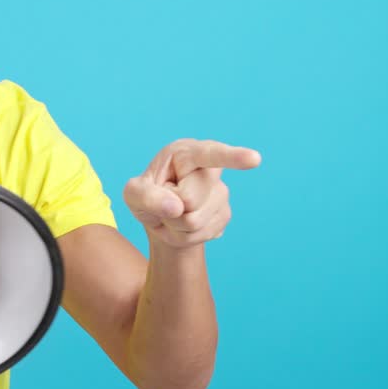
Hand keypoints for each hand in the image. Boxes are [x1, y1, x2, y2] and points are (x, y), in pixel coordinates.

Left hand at [123, 139, 261, 248]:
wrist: (161, 218)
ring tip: (173, 213)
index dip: (233, 157)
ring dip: (176, 224)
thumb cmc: (147, 196)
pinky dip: (184, 235)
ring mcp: (221, 193)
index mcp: (186, 153)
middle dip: (171, 208)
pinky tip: (184, 224)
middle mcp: (208, 170)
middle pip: (190, 199)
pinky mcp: (225, 214)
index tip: (254, 159)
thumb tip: (176, 208)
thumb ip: (147, 197)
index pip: (210, 154)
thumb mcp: (133, 194)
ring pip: (195, 220)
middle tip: (165, 202)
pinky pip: (201, 234)